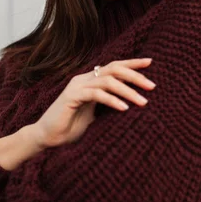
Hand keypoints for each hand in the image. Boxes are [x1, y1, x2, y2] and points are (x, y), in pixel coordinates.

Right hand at [35, 58, 155, 147]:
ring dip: (128, 90)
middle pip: (114, 69)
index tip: (150, 63)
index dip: (132, 63)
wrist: (48, 138)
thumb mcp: (96, 115)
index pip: (114, 67)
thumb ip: (109, 105)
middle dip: (135, 75)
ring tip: (143, 102)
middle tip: (152, 86)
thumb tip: (133, 104)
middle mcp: (83, 79)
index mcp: (90, 81)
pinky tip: (124, 108)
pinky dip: (112, 100)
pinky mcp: (71, 96)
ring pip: (108, 81)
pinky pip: (96, 94)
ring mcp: (77, 86)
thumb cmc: (71, 128)